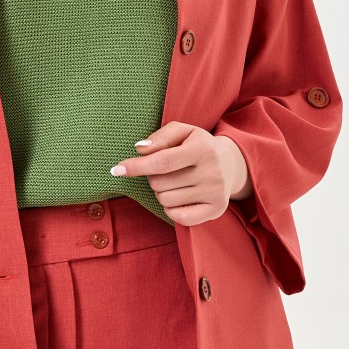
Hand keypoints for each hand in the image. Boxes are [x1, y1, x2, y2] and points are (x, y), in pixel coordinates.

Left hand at [109, 121, 252, 226]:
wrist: (231, 164)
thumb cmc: (198, 145)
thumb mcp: (183, 131)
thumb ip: (160, 137)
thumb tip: (139, 149)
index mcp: (202, 149)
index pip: (162, 161)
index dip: (137, 166)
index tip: (117, 169)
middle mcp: (212, 172)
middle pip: (160, 183)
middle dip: (153, 178)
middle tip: (165, 171)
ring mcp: (216, 193)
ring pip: (165, 201)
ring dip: (161, 192)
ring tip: (175, 182)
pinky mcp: (216, 210)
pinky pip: (178, 217)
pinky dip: (171, 209)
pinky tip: (179, 197)